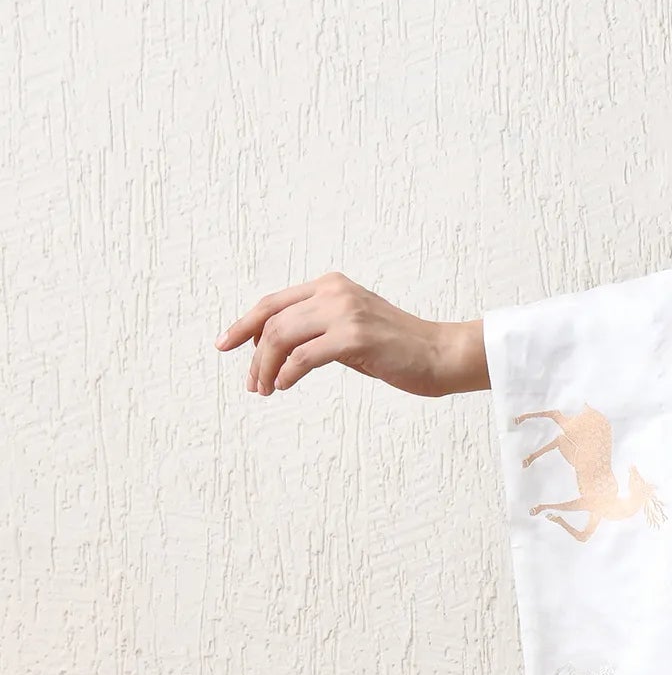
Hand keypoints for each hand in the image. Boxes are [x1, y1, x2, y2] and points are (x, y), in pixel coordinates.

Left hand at [215, 274, 487, 397]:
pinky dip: (287, 373)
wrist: (442, 354)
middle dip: (252, 354)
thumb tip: (278, 350)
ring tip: (265, 389)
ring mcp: (345, 312)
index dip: (244, 324)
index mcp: (331, 285)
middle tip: (251, 383)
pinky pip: (304, 357)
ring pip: (281, 336)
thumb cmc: (399, 348)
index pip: (273, 302)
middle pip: (271, 320)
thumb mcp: (352, 329)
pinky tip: (284, 386)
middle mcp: (335, 292)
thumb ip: (319, 329)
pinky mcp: (355, 337)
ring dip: (265, 367)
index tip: (226, 344)